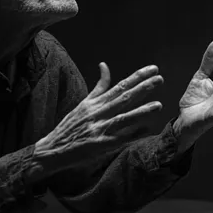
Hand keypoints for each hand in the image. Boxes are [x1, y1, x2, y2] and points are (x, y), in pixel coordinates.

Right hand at [34, 63, 162, 174]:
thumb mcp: (84, 103)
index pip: (119, 86)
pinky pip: (120, 139)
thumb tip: (104, 64)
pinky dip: (133, 134)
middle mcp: (98, 113)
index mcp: (95, 103)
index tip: (153, 69)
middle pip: (123, 98)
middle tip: (159, 79)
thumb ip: (99, 87)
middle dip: (142, 88)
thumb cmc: (71, 126)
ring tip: (158, 105)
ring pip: (123, 118)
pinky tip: (147, 130)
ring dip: (141, 112)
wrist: (53, 148)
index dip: (137, 77)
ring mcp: (99, 129)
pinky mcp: (100, 145)